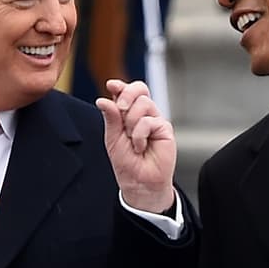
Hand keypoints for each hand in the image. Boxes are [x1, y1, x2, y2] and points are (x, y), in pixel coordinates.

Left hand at [97, 79, 176, 213]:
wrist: (138, 182)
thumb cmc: (126, 162)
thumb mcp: (112, 139)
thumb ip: (111, 118)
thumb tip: (103, 99)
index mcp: (129, 114)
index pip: (126, 92)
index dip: (120, 86)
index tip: (111, 85)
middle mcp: (143, 114)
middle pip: (139, 89)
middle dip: (127, 95)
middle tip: (120, 107)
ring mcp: (155, 120)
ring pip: (143, 103)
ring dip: (131, 122)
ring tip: (132, 141)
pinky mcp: (165, 129)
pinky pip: (149, 121)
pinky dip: (139, 135)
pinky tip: (140, 147)